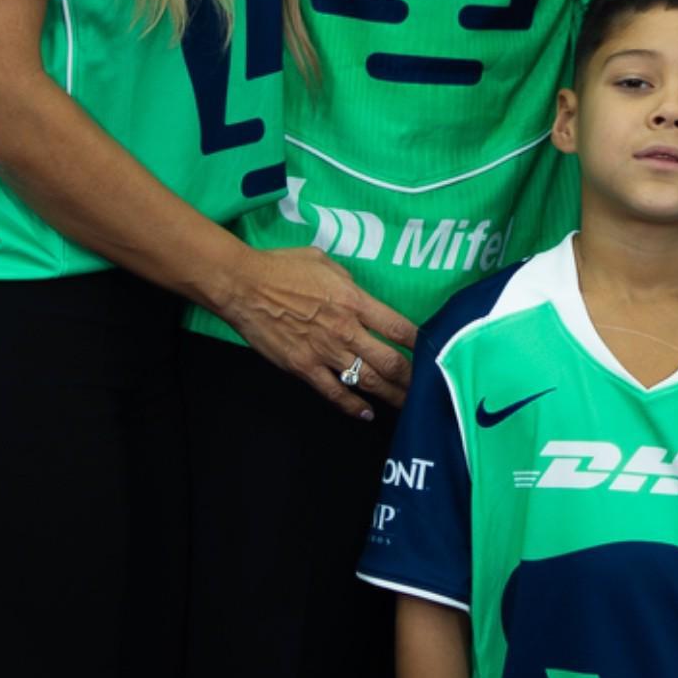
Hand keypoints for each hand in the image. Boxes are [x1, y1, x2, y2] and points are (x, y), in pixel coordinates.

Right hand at [217, 246, 416, 416]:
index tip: (434, 352)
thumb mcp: (326, 263)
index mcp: (355, 301)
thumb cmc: (282, 267)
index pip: (400, 328)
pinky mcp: (304, 368)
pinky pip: (335, 393)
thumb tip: (362, 297)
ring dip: (391, 397)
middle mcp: (346, 330)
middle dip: (413, 380)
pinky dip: (353, 407)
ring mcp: (325, 352)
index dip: (421, 344)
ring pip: (368, 382)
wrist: (243, 286)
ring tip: (409, 407)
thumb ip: (350, 283)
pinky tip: (367, 414)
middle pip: (391, 362)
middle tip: (429, 390)